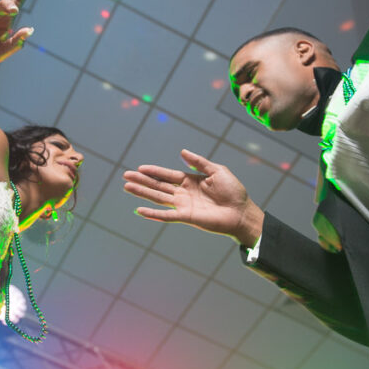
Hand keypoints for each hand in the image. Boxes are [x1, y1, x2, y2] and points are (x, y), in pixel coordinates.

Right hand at [123, 149, 263, 247]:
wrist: (242, 212)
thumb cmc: (233, 192)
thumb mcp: (217, 170)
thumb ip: (199, 162)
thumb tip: (182, 152)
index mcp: (190, 181)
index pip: (167, 175)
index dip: (154, 171)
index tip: (140, 168)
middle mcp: (184, 193)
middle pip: (158, 185)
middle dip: (142, 180)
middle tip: (126, 176)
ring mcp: (183, 206)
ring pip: (158, 198)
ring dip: (142, 193)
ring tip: (127, 187)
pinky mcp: (186, 217)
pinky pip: (166, 215)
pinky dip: (153, 214)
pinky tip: (139, 210)